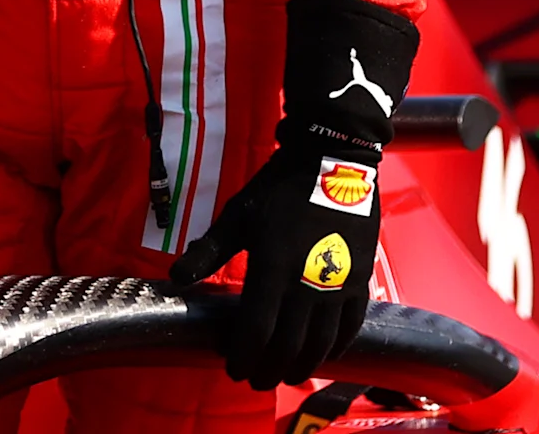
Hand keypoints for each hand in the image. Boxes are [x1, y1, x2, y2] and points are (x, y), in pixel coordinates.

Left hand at [165, 0, 420, 388]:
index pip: (256, 331)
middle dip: (269, 369)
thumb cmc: (279, 187)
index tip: (234, 369)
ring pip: (320, 342)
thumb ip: (209, 251)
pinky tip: (325, 356)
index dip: (244, 356)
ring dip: (301, 364)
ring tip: (287, 375)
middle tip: (257, 380)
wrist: (332, 158)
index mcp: (272, 269)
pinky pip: (351, 325)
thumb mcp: (238, 215)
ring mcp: (338, 285)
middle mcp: (307, 285)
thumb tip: (177, 277)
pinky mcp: (361, 279)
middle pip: (287, 345)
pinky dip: (337, 347)